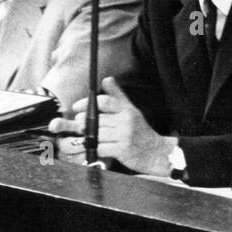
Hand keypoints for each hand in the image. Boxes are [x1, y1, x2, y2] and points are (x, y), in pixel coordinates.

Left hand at [48, 77, 173, 173]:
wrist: (155, 151)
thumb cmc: (140, 131)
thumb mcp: (131, 110)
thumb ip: (117, 95)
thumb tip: (106, 79)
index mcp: (126, 109)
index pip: (104, 101)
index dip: (86, 103)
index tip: (76, 108)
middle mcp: (126, 120)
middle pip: (97, 120)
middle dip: (84, 123)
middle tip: (78, 125)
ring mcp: (125, 135)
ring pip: (97, 134)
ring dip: (88, 137)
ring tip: (86, 137)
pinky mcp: (123, 150)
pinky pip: (101, 148)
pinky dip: (95, 149)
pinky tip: (95, 148)